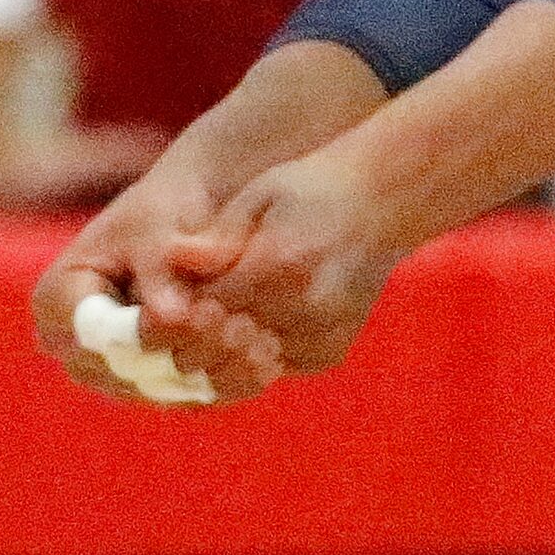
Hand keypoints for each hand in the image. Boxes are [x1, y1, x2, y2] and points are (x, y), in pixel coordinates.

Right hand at [31, 161, 281, 405]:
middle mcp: (79, 349)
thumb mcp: (155, 231)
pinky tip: (269, 361)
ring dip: (215, 370)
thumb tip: (165, 318)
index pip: (94, 334)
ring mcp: (116, 374)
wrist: (195, 219)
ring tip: (260, 341)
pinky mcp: (157, 386)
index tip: (201, 312)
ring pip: (164, 389)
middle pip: (128, 371)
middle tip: (236, 328)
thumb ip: (157, 273)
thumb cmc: (166, 210)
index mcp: (58, 302)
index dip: (144, 331)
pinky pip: (191, 396)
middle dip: (187, 351)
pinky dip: (231, 379)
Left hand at [164, 146, 399, 380]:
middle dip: (197, 338)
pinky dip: (260, 356)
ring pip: (248, 366)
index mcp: (278, 265)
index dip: (176, 312)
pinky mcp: (334, 348)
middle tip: (188, 320)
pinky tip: (257, 330)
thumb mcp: (261, 195)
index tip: (167, 302)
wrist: (386, 200)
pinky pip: (280, 367)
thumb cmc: (314, 188)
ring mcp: (323, 333)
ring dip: (227, 353)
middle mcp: (303, 307)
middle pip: (223, 347)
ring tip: (218, 327)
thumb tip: (174, 257)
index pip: (202, 311)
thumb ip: (218, 234)